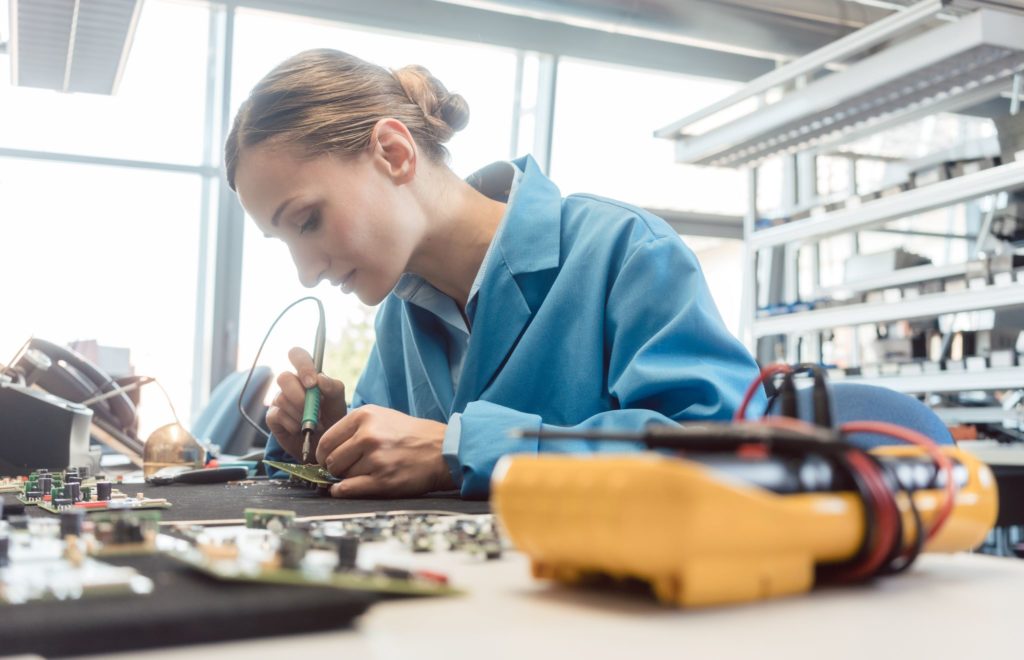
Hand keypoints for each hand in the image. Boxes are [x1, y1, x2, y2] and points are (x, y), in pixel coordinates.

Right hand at [265, 347, 347, 461]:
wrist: (323, 445)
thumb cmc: (331, 420)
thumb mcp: (338, 404)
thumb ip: (333, 388)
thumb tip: (320, 379)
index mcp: (308, 375)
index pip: (297, 355)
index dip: (302, 365)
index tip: (312, 383)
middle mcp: (291, 384)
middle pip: (283, 377)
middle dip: (299, 396)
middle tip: (314, 411)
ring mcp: (280, 400)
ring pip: (281, 398)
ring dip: (300, 414)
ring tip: (313, 424)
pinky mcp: (273, 416)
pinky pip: (277, 415)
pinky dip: (292, 424)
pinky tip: (300, 429)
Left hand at [315, 404, 454, 497]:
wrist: (443, 450)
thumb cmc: (411, 435)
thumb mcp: (381, 417)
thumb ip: (353, 429)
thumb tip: (325, 450)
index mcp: (364, 416)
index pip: (326, 440)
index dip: (323, 454)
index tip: (327, 460)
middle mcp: (368, 435)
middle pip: (331, 460)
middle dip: (336, 468)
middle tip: (349, 468)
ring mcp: (376, 458)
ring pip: (342, 476)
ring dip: (348, 478)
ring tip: (367, 472)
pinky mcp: (383, 480)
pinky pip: (349, 489)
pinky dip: (343, 491)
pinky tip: (346, 489)